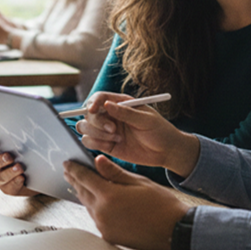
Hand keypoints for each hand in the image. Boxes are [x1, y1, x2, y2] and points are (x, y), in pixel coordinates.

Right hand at [0, 139, 38, 196]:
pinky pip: (10, 187)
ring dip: (9, 172)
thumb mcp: (19, 148)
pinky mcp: (8, 189)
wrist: (32, 176)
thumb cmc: (23, 157)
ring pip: (0, 177)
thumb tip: (26, 131)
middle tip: (8, 156)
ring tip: (19, 168)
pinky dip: (15, 182)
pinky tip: (21, 178)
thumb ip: (17, 142)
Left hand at [64, 156, 188, 249]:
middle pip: (83, 193)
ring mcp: (104, 227)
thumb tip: (97, 161)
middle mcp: (102, 213)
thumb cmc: (161, 204)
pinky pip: (96, 218)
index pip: (85, 178)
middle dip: (76, 180)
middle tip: (70, 171)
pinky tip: (97, 201)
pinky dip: (94, 208)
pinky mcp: (109, 237)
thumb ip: (115, 172)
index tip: (68, 163)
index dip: (75, 169)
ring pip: (88, 206)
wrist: (174, 230)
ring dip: (84, 194)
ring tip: (82, 184)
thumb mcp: (138, 182)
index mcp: (109, 196)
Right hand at [76, 92, 200, 176]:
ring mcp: (106, 130)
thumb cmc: (159, 131)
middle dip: (97, 122)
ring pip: (85, 128)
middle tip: (113, 130)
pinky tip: (112, 145)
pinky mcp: (105, 144)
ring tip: (117, 139)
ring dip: (96, 134)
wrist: (165, 151)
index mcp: (120, 103)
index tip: (94, 110)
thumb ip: (126, 113)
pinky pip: (89, 142)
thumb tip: (107, 104)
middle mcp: (110, 115)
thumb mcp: (146, 120)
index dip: (92, 103)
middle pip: (88, 114)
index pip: (99, 98)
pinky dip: (96, 144)